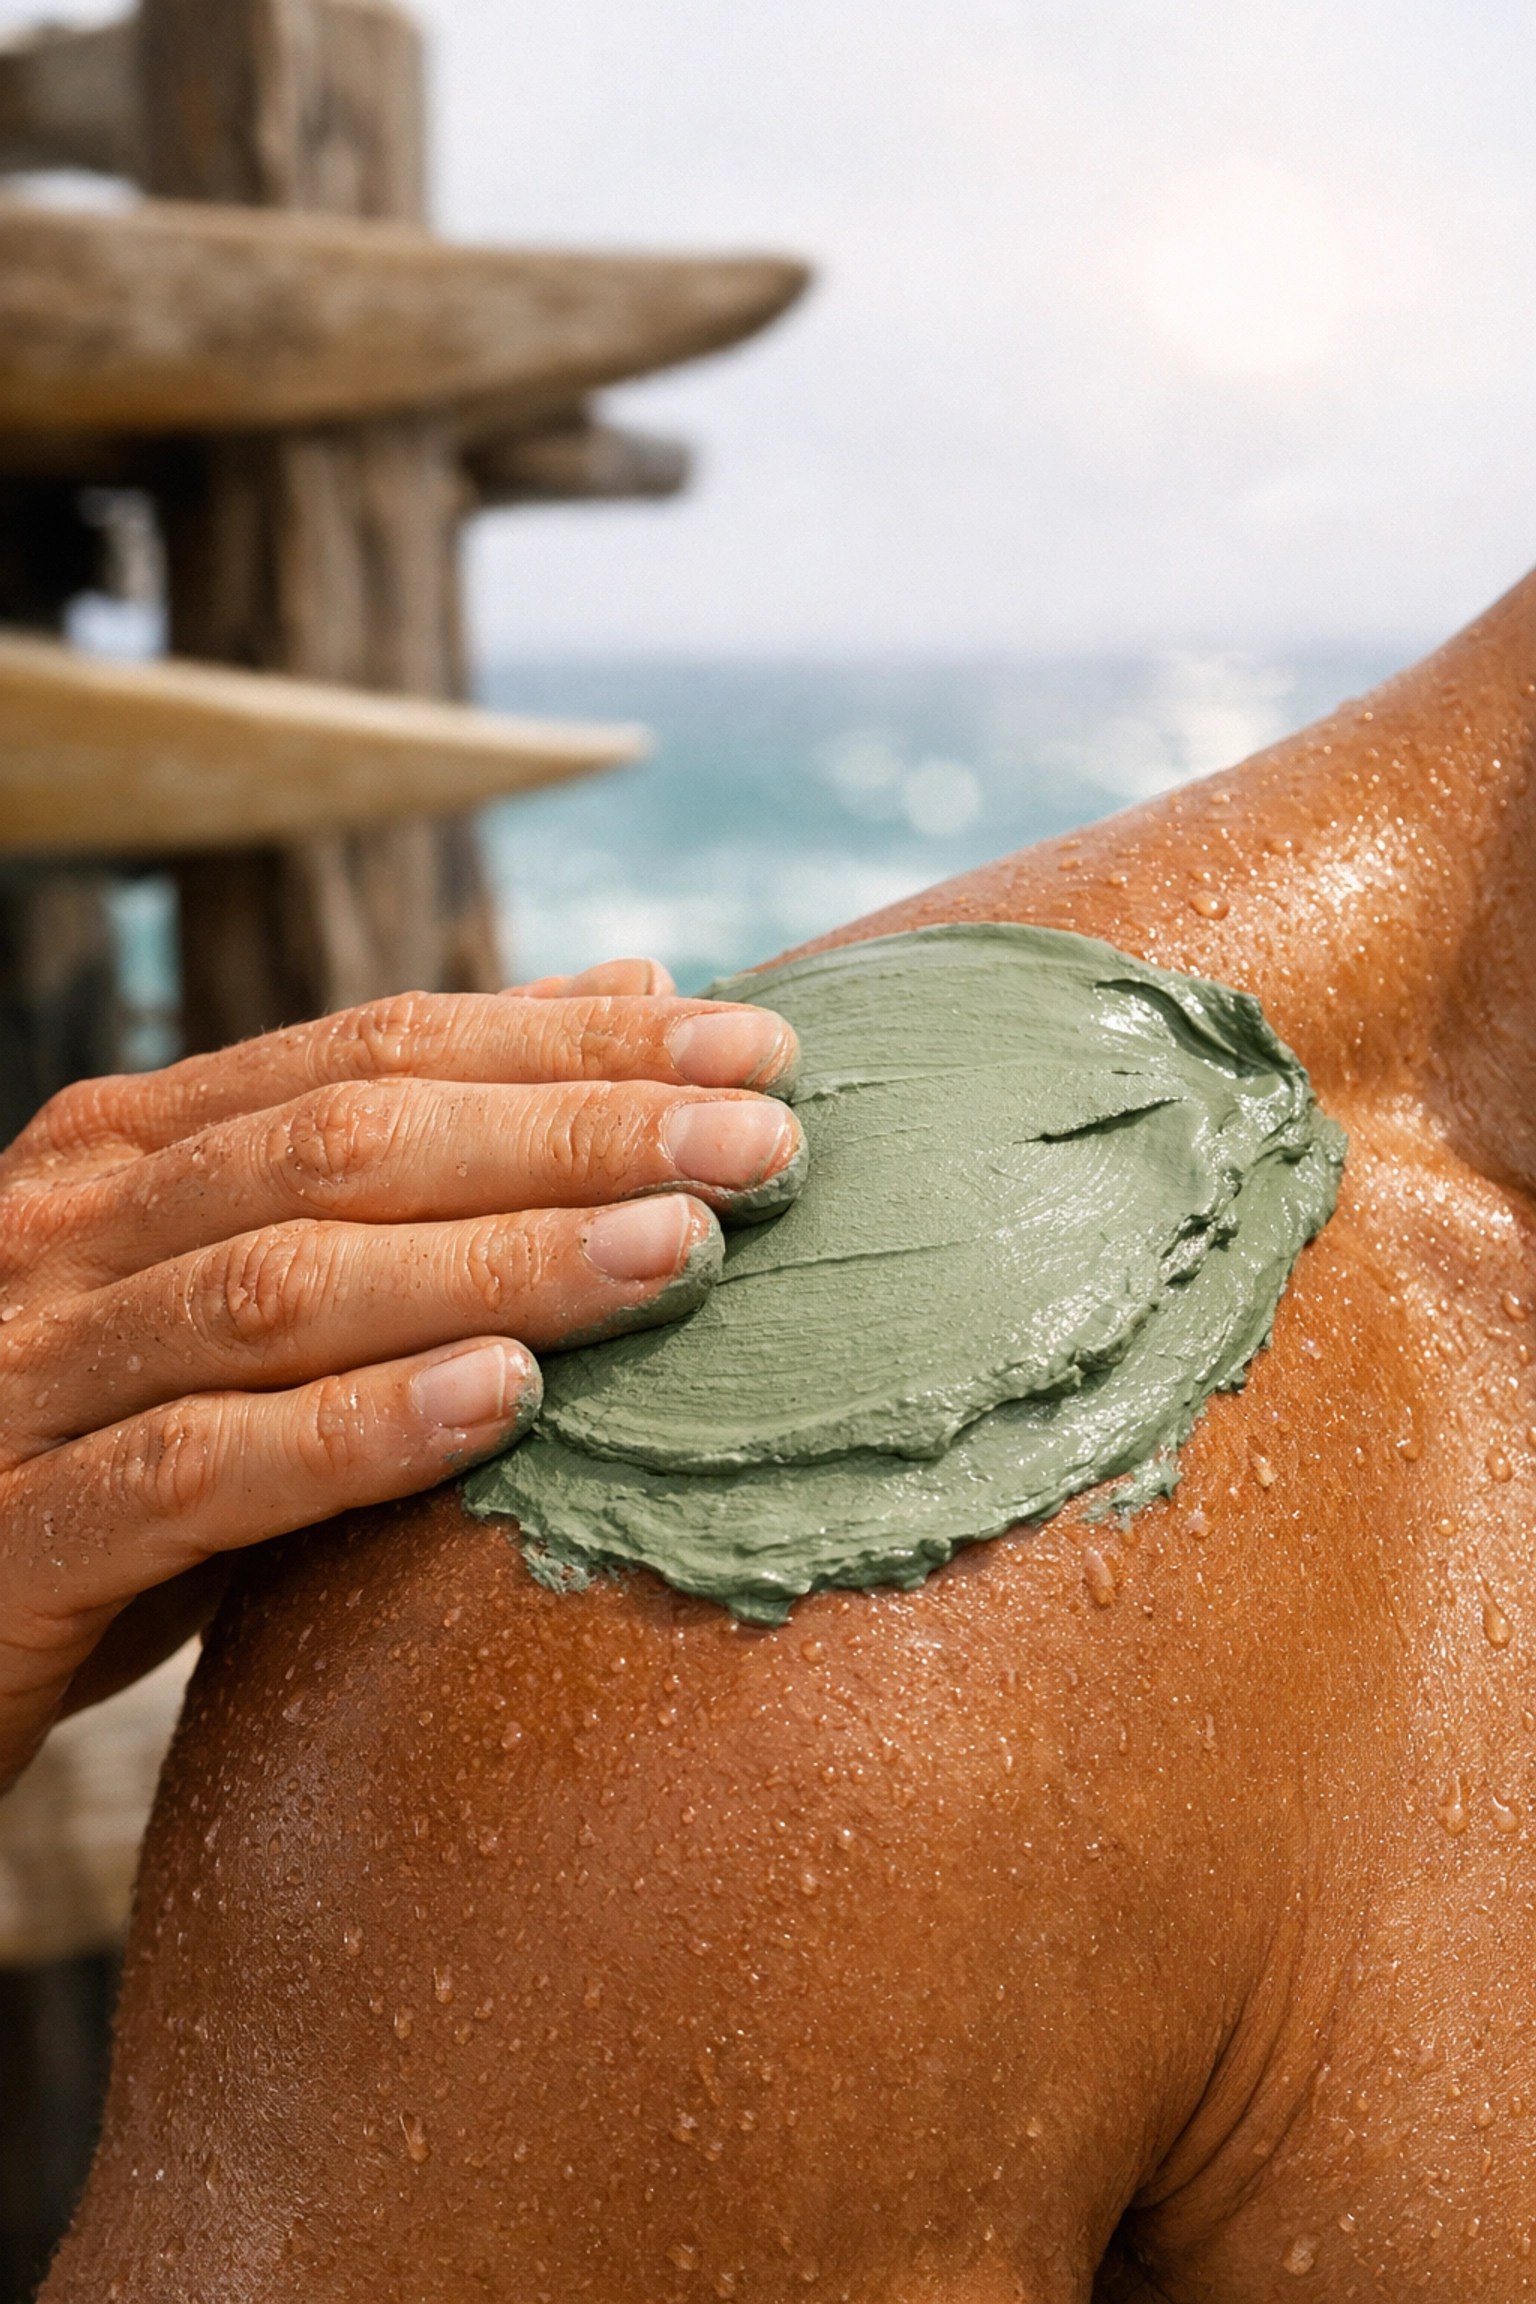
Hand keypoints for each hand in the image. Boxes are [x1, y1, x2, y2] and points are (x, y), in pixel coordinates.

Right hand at [0, 959, 800, 1788]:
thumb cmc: (97, 1437)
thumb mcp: (240, 1280)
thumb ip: (406, 1148)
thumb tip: (622, 984)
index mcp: (133, 1145)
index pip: (380, 1048)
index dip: (574, 1042)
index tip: (756, 1045)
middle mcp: (76, 1226)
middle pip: (349, 1143)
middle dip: (570, 1133)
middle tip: (760, 1143)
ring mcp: (30, 1369)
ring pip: (284, 1286)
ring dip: (499, 1263)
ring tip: (679, 1252)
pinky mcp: (14, 1532)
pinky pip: (194, 1469)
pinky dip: (354, 1430)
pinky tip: (500, 1403)